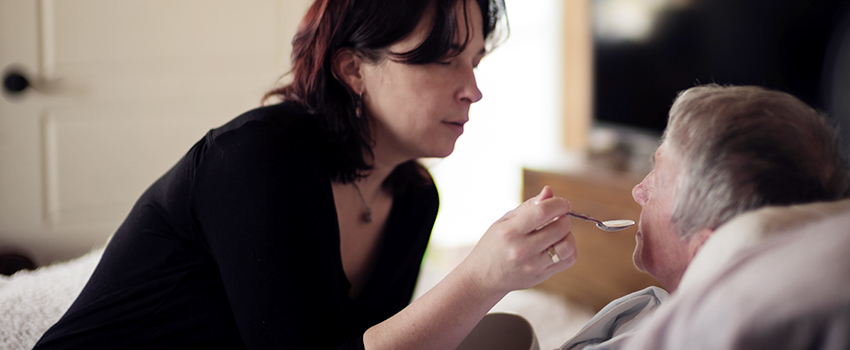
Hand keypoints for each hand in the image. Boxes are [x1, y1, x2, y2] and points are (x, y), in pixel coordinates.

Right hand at [461, 186, 576, 294]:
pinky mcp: (541, 275)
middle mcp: (522, 249)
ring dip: (568, 234)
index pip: (543, 211)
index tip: (562, 203)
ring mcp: (533, 265)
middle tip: (558, 217)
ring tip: (559, 232)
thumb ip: (528, 206)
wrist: (484, 276)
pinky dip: (570, 250)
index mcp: (510, 231)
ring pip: (567, 245)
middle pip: (559, 227)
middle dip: (564, 218)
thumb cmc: (494, 244)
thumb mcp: (504, 221)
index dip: (559, 204)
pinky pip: (568, 260)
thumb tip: (549, 191)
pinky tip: (559, 245)